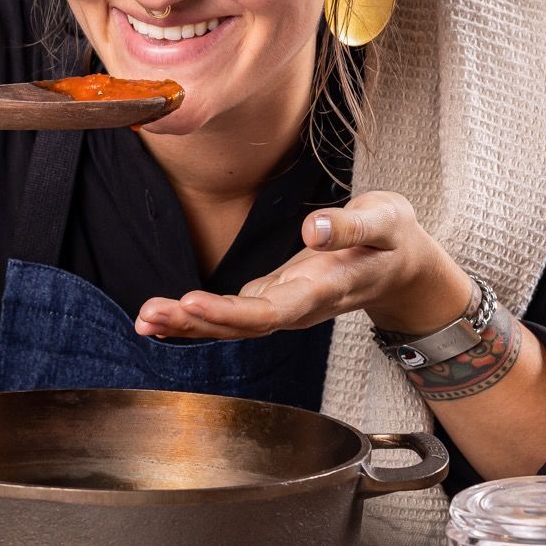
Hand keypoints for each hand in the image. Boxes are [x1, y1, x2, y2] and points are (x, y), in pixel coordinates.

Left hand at [134, 191, 471, 339]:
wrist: (402, 265)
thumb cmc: (392, 238)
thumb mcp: (385, 220)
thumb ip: (352, 226)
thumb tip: (313, 228)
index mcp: (326, 289)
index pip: (273, 309)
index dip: (232, 311)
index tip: (192, 302)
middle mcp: (300, 307)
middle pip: (244, 325)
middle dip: (195, 322)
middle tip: (149, 314)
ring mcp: (284, 305)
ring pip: (233, 325)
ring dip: (186, 325)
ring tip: (143, 319)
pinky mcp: (272, 297)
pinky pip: (229, 315)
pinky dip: (193, 319)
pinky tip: (157, 319)